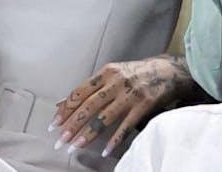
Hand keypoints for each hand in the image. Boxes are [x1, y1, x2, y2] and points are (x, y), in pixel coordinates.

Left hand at [49, 55, 195, 158]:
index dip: (66, 108)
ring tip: (75, 147)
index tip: (55, 123)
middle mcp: (116, 82)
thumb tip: (64, 102)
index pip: (80, 92)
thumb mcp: (112, 73)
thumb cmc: (135, 73)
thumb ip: (91, 88)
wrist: (167, 71)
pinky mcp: (143, 106)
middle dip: (73, 124)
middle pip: (89, 106)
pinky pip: (126, 126)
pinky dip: (115, 139)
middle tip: (60, 140)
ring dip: (88, 134)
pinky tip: (105, 150)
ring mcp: (130, 95)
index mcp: (106, 72)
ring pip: (104, 117)